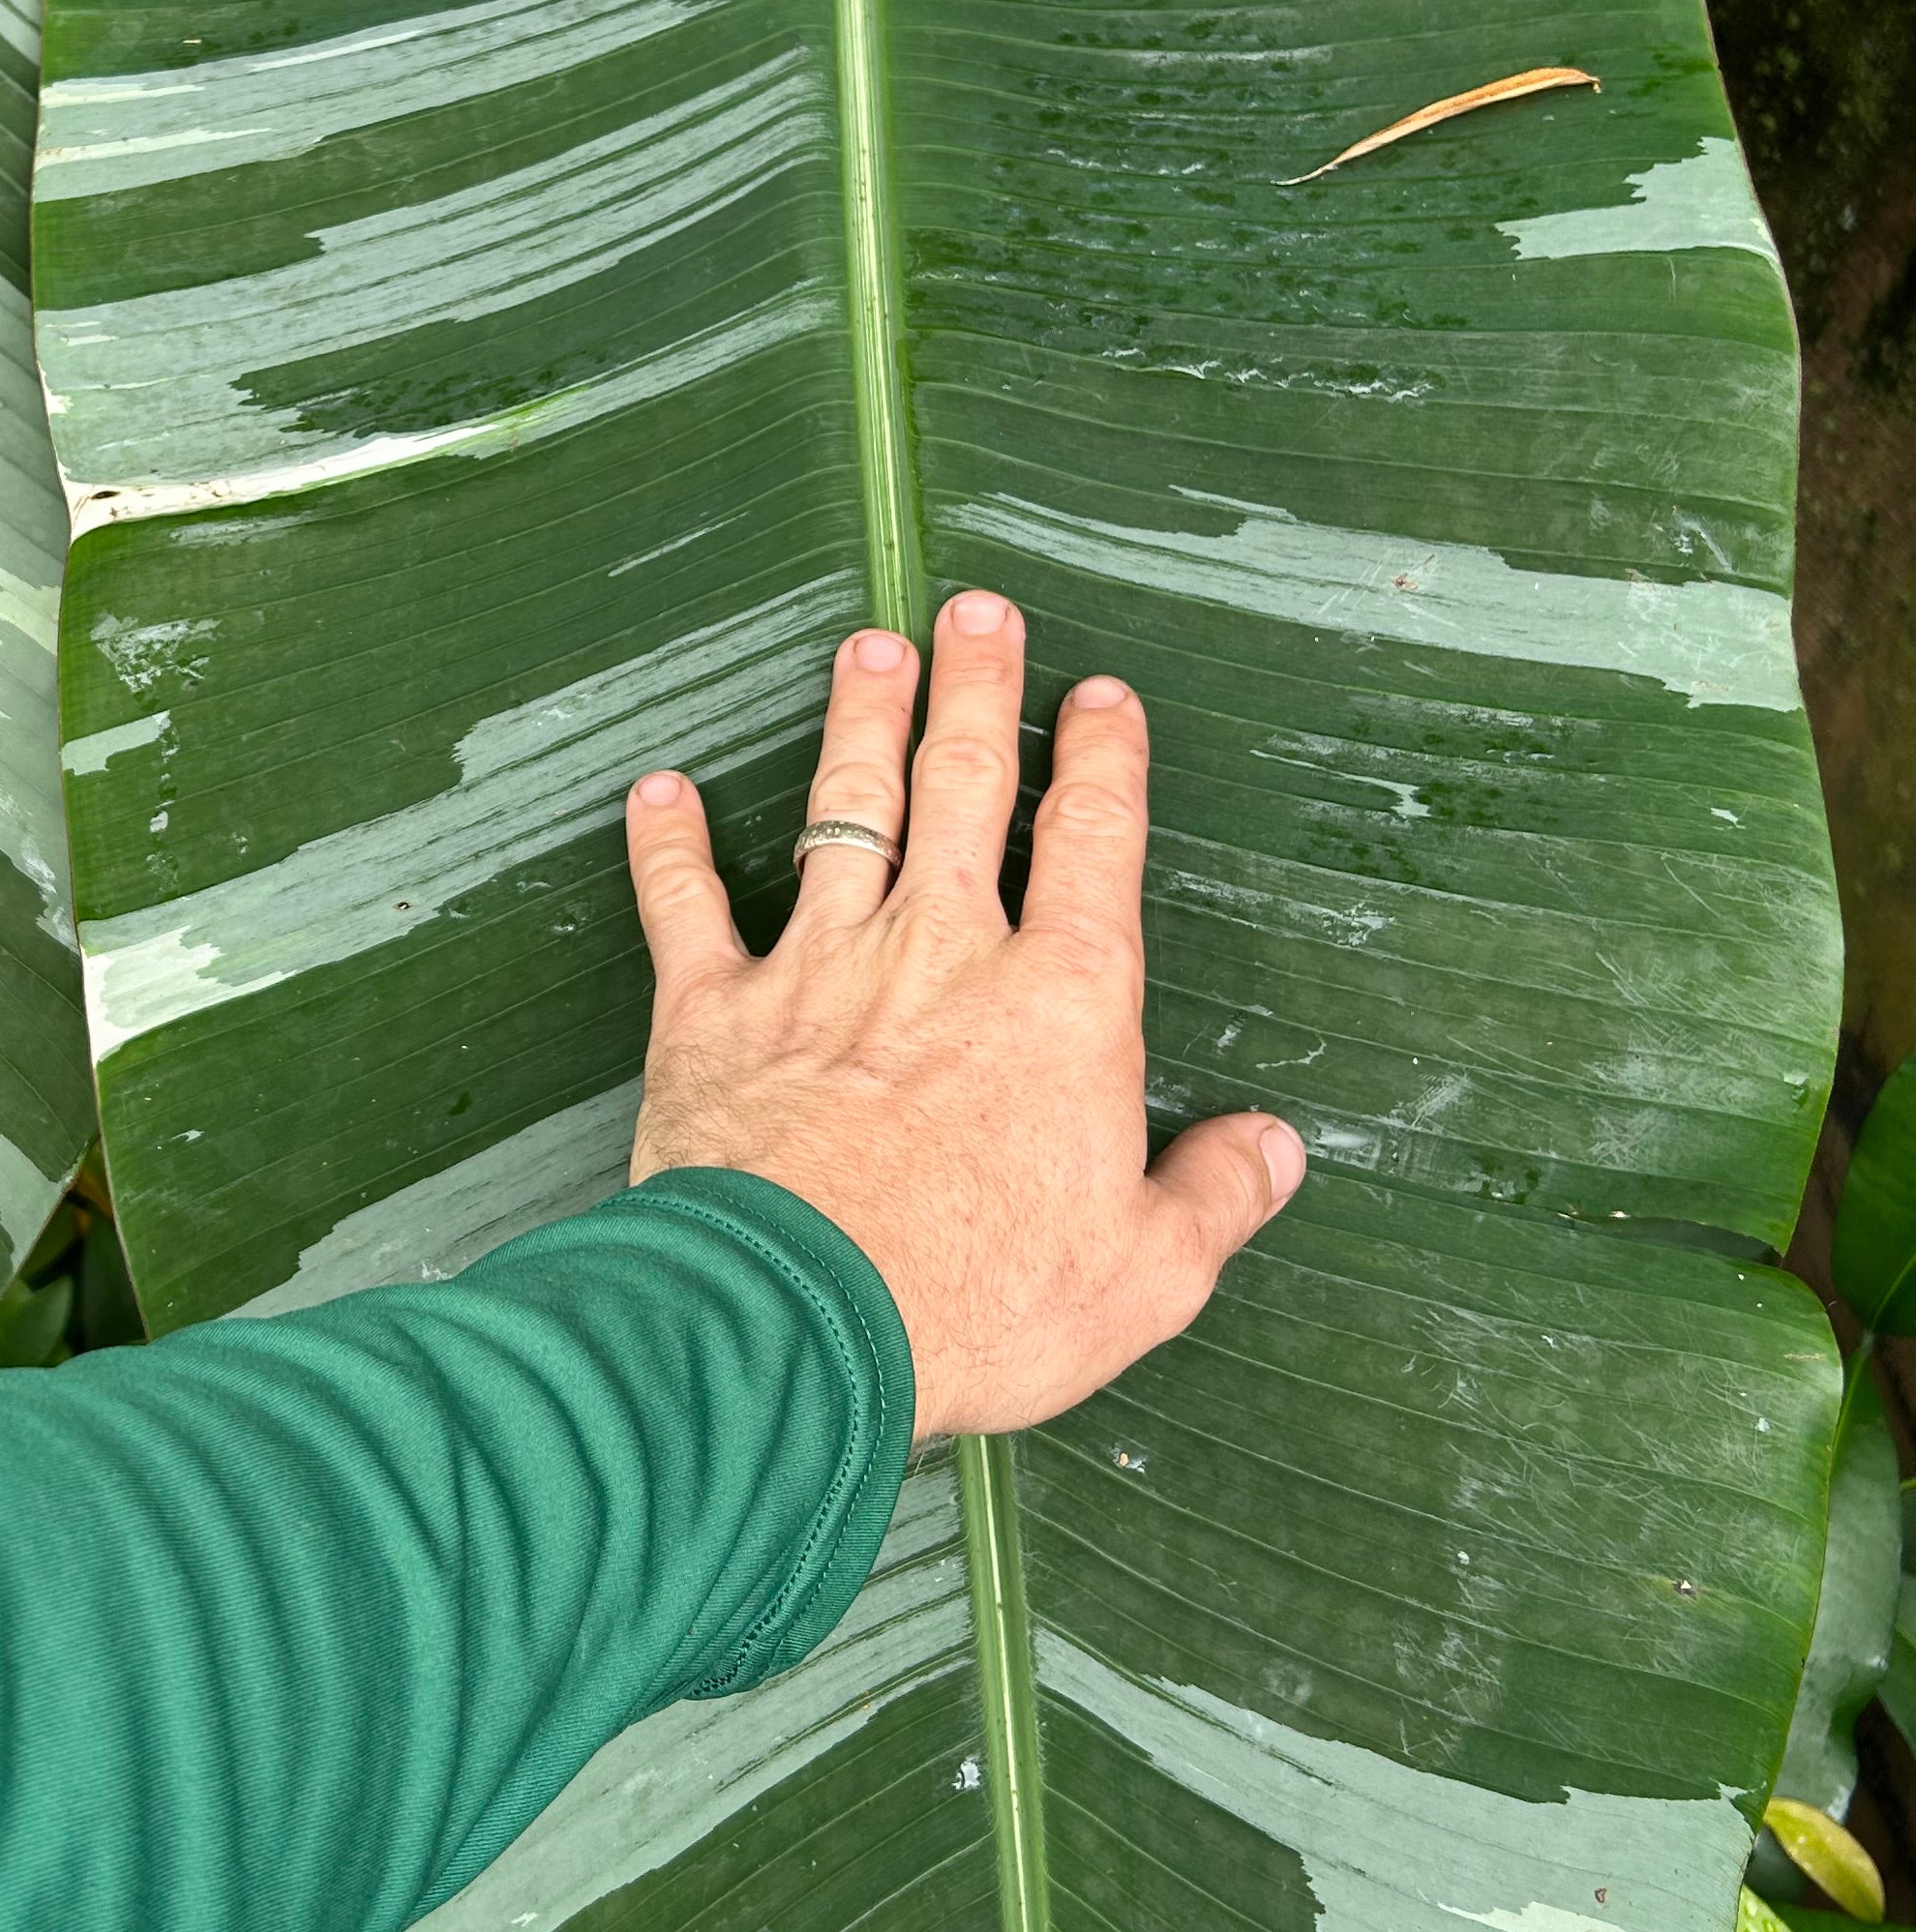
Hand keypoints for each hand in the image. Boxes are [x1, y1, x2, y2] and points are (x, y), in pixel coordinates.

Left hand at [625, 592, 1302, 1442]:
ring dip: (856, 723)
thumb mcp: (1145, 1276)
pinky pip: (685, 907)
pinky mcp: (712, 1014)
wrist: (798, 1323)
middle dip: (976, 690)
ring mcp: (818, 970)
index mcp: (1060, 1005)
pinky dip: (668, 846)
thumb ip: (1212, 1199)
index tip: (1104, 696)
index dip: (1103, 761)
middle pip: (964, 789)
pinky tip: (657, 789)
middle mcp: (941, 955)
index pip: (1093, 846)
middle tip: (976, 608)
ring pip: (843, 813)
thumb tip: (1274, 1150)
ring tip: (866, 646)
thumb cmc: (979, 1304)